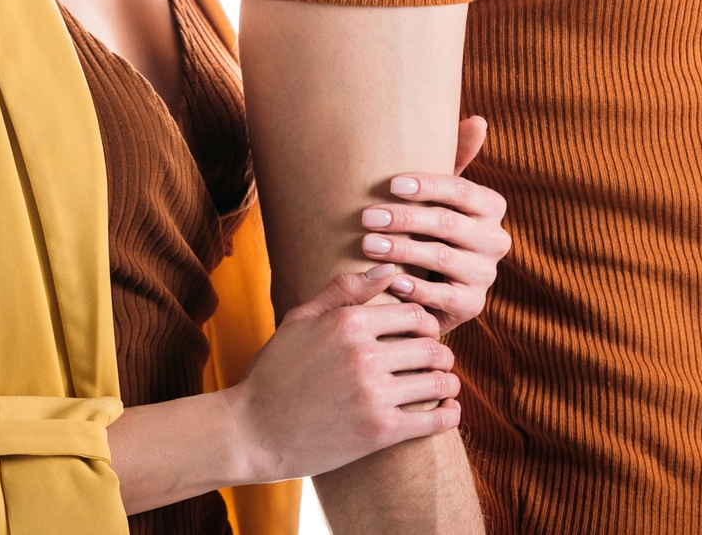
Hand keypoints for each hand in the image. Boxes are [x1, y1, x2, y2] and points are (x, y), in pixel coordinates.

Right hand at [227, 270, 461, 482]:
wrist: (252, 431)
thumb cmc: (274, 372)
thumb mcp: (300, 320)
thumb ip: (344, 291)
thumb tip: (388, 269)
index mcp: (348, 322)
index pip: (414, 314)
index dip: (427, 325)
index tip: (424, 336)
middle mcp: (364, 354)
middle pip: (432, 347)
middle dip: (441, 354)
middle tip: (438, 363)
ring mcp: (373, 394)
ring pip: (438, 381)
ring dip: (448, 383)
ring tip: (444, 386)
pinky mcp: (379, 432)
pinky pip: (434, 420)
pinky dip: (449, 414)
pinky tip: (448, 410)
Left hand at [357, 116, 510, 333]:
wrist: (434, 284)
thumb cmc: (431, 227)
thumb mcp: (441, 194)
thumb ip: (457, 156)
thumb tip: (479, 120)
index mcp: (491, 206)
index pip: (461, 190)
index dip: (427, 186)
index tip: (390, 184)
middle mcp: (496, 240)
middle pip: (448, 223)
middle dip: (405, 218)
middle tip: (366, 217)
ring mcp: (485, 275)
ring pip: (442, 258)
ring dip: (402, 250)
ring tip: (368, 245)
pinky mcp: (472, 305)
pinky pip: (443, 296)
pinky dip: (414, 287)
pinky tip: (389, 280)